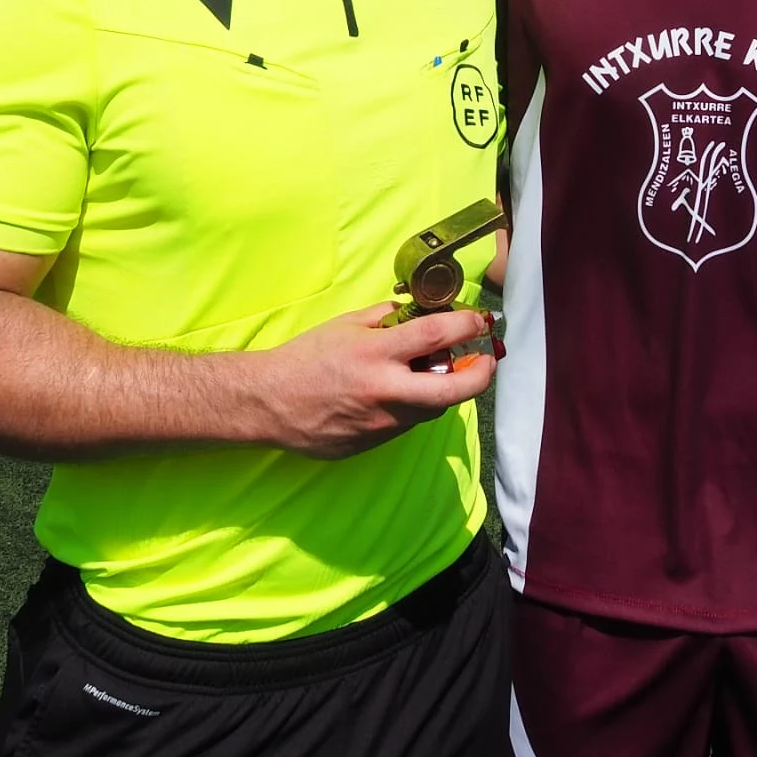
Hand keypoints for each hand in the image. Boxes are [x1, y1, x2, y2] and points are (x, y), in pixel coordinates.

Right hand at [248, 303, 497, 460]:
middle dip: (481, 374)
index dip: (467, 325)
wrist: (269, 403)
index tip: (479, 320)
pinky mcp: (374, 444)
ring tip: (431, 373)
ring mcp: (381, 424)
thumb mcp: (346, 324)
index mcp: (376, 354)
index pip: (436, 337)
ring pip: (431, 409)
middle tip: (487, 361)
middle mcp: (385, 392)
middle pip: (453, 390)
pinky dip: (411, 406)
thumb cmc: (305, 357)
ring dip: (442, 390)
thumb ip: (386, 317)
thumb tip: (418, 312)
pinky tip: (395, 394)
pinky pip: (406, 424)